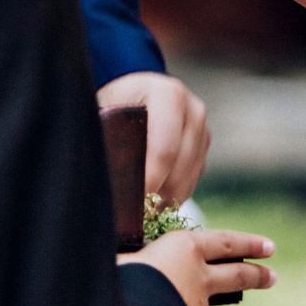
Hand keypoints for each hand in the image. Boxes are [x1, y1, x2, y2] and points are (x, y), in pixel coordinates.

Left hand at [95, 72, 209, 206]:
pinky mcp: (203, 145)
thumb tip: (102, 181)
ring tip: (140, 209)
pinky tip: (152, 199)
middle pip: (180, 167)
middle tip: (133, 213)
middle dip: (157, 193)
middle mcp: (192, 110)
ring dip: (166, 198)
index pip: (165, 149)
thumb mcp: (105, 113)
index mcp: (167, 95)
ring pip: (189, 178)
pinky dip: (174, 195)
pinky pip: (193, 180)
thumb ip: (107, 140)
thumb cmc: (113, 103)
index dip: (149, 180)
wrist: (132, 93)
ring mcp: (202, 128)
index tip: (132, 203)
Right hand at [119, 227, 274, 305]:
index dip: (248, 243)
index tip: (268, 246)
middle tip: (272, 276)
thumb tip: (133, 258)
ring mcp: (196, 305)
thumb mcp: (125, 258)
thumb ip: (139, 257)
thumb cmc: (118, 278)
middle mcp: (198, 274)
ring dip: (215, 305)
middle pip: (236, 273)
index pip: (225, 242)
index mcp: (183, 247)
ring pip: (211, 302)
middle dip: (256, 274)